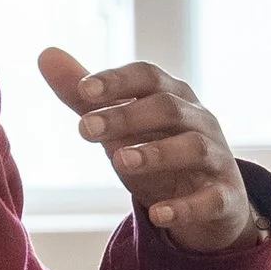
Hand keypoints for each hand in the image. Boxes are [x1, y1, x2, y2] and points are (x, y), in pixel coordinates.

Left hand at [38, 49, 259, 251]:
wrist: (210, 203)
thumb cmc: (159, 154)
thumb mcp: (120, 127)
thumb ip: (85, 97)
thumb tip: (45, 54)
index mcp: (173, 97)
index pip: (148, 76)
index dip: (117, 80)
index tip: (82, 91)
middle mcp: (199, 121)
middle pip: (167, 108)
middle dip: (126, 116)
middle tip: (84, 129)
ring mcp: (216, 158)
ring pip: (193, 148)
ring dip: (156, 153)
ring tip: (118, 162)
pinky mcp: (225, 197)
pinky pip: (210, 199)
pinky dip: (185, 207)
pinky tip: (158, 215)